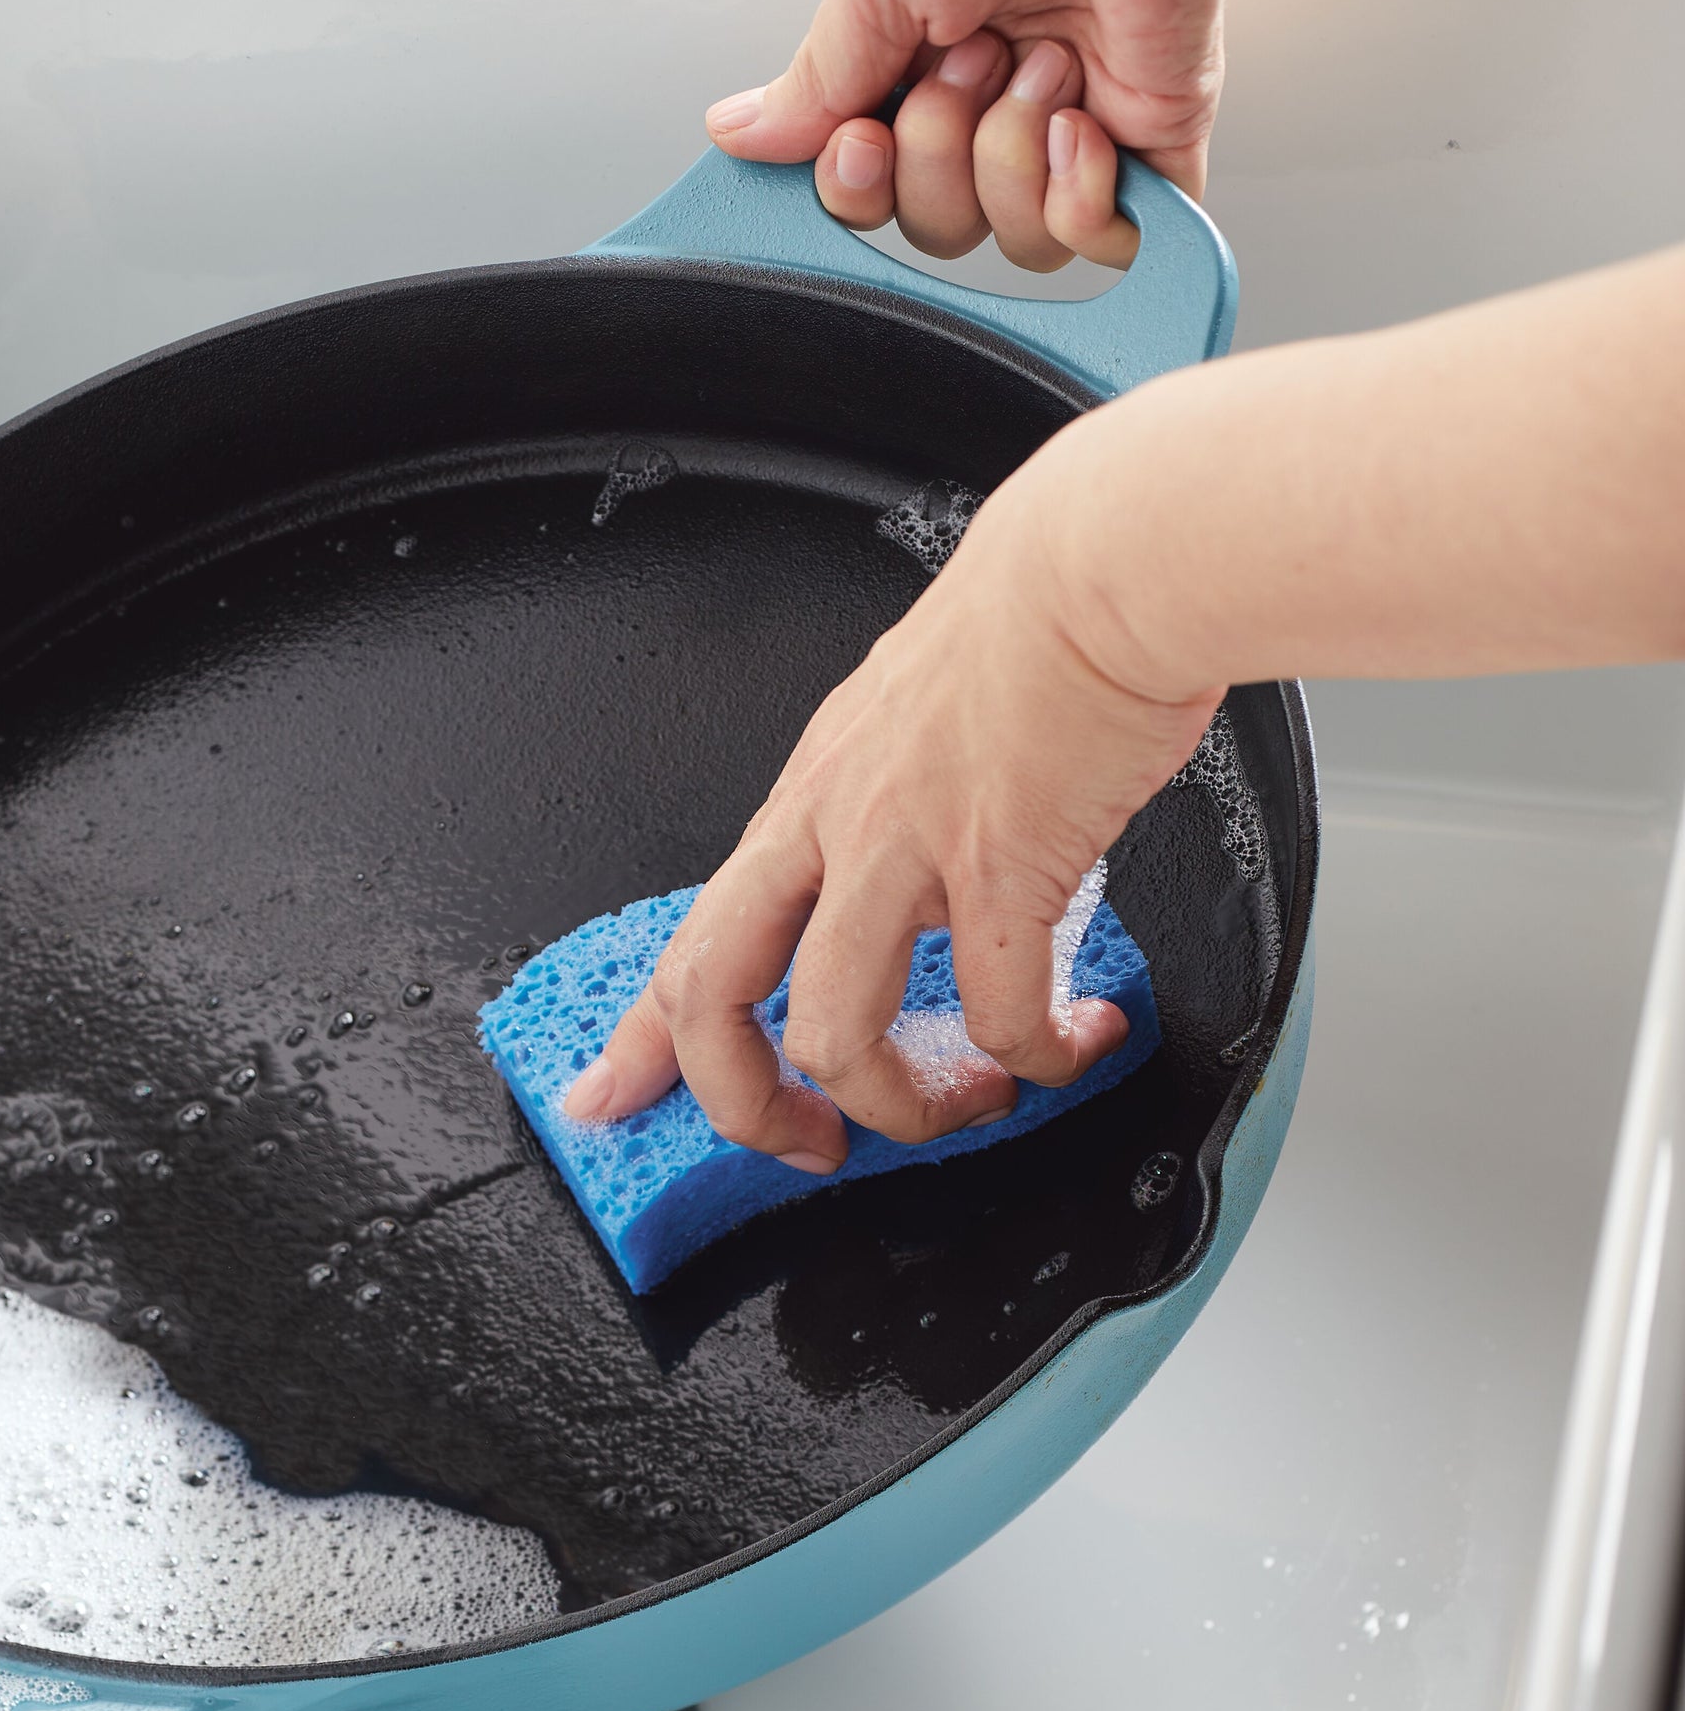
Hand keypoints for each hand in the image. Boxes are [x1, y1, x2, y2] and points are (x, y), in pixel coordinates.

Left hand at [564, 414, 1222, 1166]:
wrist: (1105, 566)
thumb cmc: (1028, 629)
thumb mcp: (901, 722)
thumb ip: (880, 808)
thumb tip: (899, 879)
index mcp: (804, 803)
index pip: (692, 938)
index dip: (638, 1037)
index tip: (606, 1097)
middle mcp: (830, 828)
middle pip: (715, 997)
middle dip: (746, 1103)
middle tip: (811, 1144)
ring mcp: (901, 847)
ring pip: (836, 1031)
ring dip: (903, 1104)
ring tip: (972, 1098)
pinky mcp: (997, 861)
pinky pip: (999, 1009)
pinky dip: (1040, 1054)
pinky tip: (1075, 1041)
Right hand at [704, 0, 1334, 261]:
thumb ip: (815, 81)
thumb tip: (742, 136)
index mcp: (923, 63)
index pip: (875, 193)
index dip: (861, 191)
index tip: (861, 139)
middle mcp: (996, 102)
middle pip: (939, 229)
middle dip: (939, 156)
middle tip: (968, 58)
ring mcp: (1075, 122)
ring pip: (1016, 242)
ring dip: (1009, 159)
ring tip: (1037, 60)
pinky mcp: (1150, 135)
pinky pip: (1106, 240)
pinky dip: (1079, 199)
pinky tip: (1077, 123)